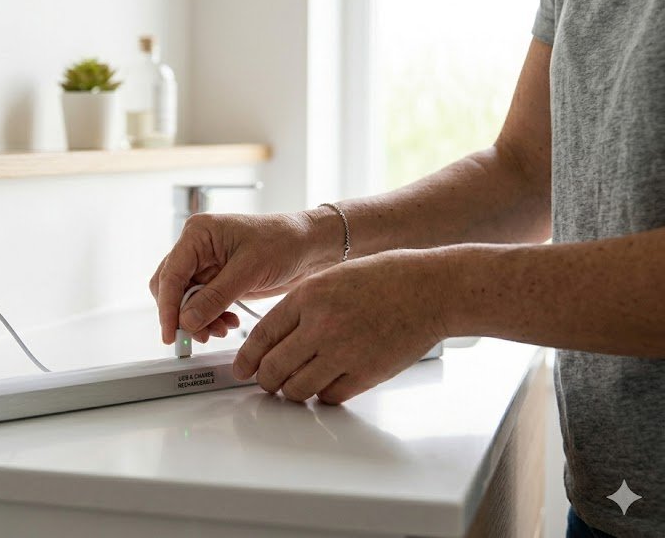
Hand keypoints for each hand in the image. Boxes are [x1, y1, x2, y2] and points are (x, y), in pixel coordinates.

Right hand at [150, 211, 341, 343]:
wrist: (310, 246)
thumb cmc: (284, 242)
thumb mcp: (249, 270)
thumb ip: (215, 297)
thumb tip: (187, 320)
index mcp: (198, 233)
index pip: (171, 274)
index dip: (168, 307)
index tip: (171, 333)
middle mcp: (197, 247)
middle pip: (172, 288)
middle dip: (183, 315)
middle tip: (199, 336)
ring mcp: (206, 263)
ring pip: (186, 299)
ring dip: (199, 319)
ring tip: (221, 330)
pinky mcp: (217, 279)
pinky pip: (202, 304)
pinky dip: (211, 317)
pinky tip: (229, 322)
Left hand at [233, 249, 448, 403]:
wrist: (432, 290)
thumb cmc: (388, 279)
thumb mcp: (333, 277)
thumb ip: (302, 304)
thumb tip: (276, 334)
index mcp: (308, 297)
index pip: (261, 337)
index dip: (247, 358)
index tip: (242, 368)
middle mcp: (320, 326)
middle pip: (273, 369)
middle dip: (265, 380)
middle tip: (267, 382)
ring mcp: (343, 352)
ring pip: (297, 389)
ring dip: (292, 391)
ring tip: (296, 385)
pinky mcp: (366, 373)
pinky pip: (330, 396)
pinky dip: (323, 394)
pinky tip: (326, 384)